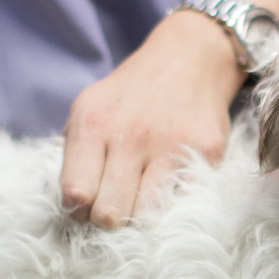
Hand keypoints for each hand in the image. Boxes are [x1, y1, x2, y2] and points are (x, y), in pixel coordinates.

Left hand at [60, 9, 246, 227]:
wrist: (189, 58)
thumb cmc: (131, 94)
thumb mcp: (89, 109)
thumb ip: (74, 155)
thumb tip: (70, 208)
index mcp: (93, 123)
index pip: (74, 194)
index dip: (78, 211)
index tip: (87, 207)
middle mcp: (130, 134)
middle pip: (109, 215)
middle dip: (109, 220)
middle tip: (117, 206)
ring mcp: (171, 145)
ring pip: (147, 217)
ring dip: (143, 215)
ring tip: (143, 197)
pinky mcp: (208, 152)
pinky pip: (183, 203)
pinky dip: (175, 203)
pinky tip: (170, 186)